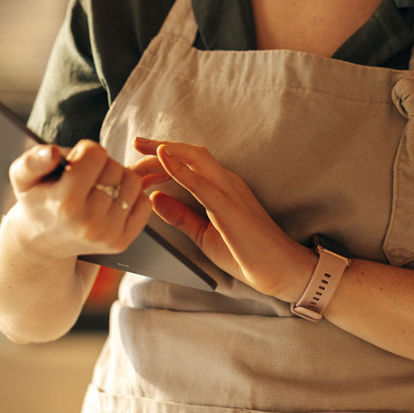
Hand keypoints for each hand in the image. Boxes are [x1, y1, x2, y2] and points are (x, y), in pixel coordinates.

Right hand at [4, 140, 155, 261]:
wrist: (41, 242)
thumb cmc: (36, 200)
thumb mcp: (22, 178)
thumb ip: (33, 160)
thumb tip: (53, 153)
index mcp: (64, 203)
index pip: (96, 154)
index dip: (85, 151)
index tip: (75, 162)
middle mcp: (88, 223)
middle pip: (115, 167)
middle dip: (101, 164)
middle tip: (85, 176)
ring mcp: (107, 235)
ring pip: (134, 182)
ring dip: (118, 178)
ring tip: (98, 186)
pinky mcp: (122, 242)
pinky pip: (144, 203)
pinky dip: (131, 196)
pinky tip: (110, 200)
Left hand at [130, 137, 315, 302]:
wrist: (279, 268)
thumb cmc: (246, 253)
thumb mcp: (203, 234)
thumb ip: (181, 216)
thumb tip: (155, 198)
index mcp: (222, 187)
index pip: (189, 163)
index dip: (162, 158)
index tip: (137, 161)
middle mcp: (227, 182)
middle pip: (190, 154)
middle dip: (160, 146)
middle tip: (135, 144)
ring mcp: (230, 191)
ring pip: (196, 159)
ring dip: (166, 152)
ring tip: (142, 149)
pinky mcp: (229, 206)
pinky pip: (201, 182)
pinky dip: (180, 168)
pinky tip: (163, 159)